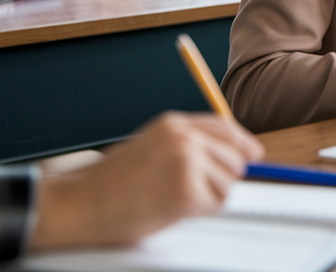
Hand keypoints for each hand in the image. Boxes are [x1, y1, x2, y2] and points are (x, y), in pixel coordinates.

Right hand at [29, 112, 264, 250]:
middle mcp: (184, 137)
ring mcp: (187, 162)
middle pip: (235, 158)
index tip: (255, 154)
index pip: (224, 127)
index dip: (242, 142)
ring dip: (208, 197)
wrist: (80, 203)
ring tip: (170, 198)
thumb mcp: (150, 147)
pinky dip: (198, 213)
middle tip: (185, 191)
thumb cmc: (109, 183)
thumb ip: (186, 146)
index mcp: (173, 123)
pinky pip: (215, 205)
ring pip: (228, 184)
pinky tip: (168, 209)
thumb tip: (231, 158)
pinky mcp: (187, 191)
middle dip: (221, 178)